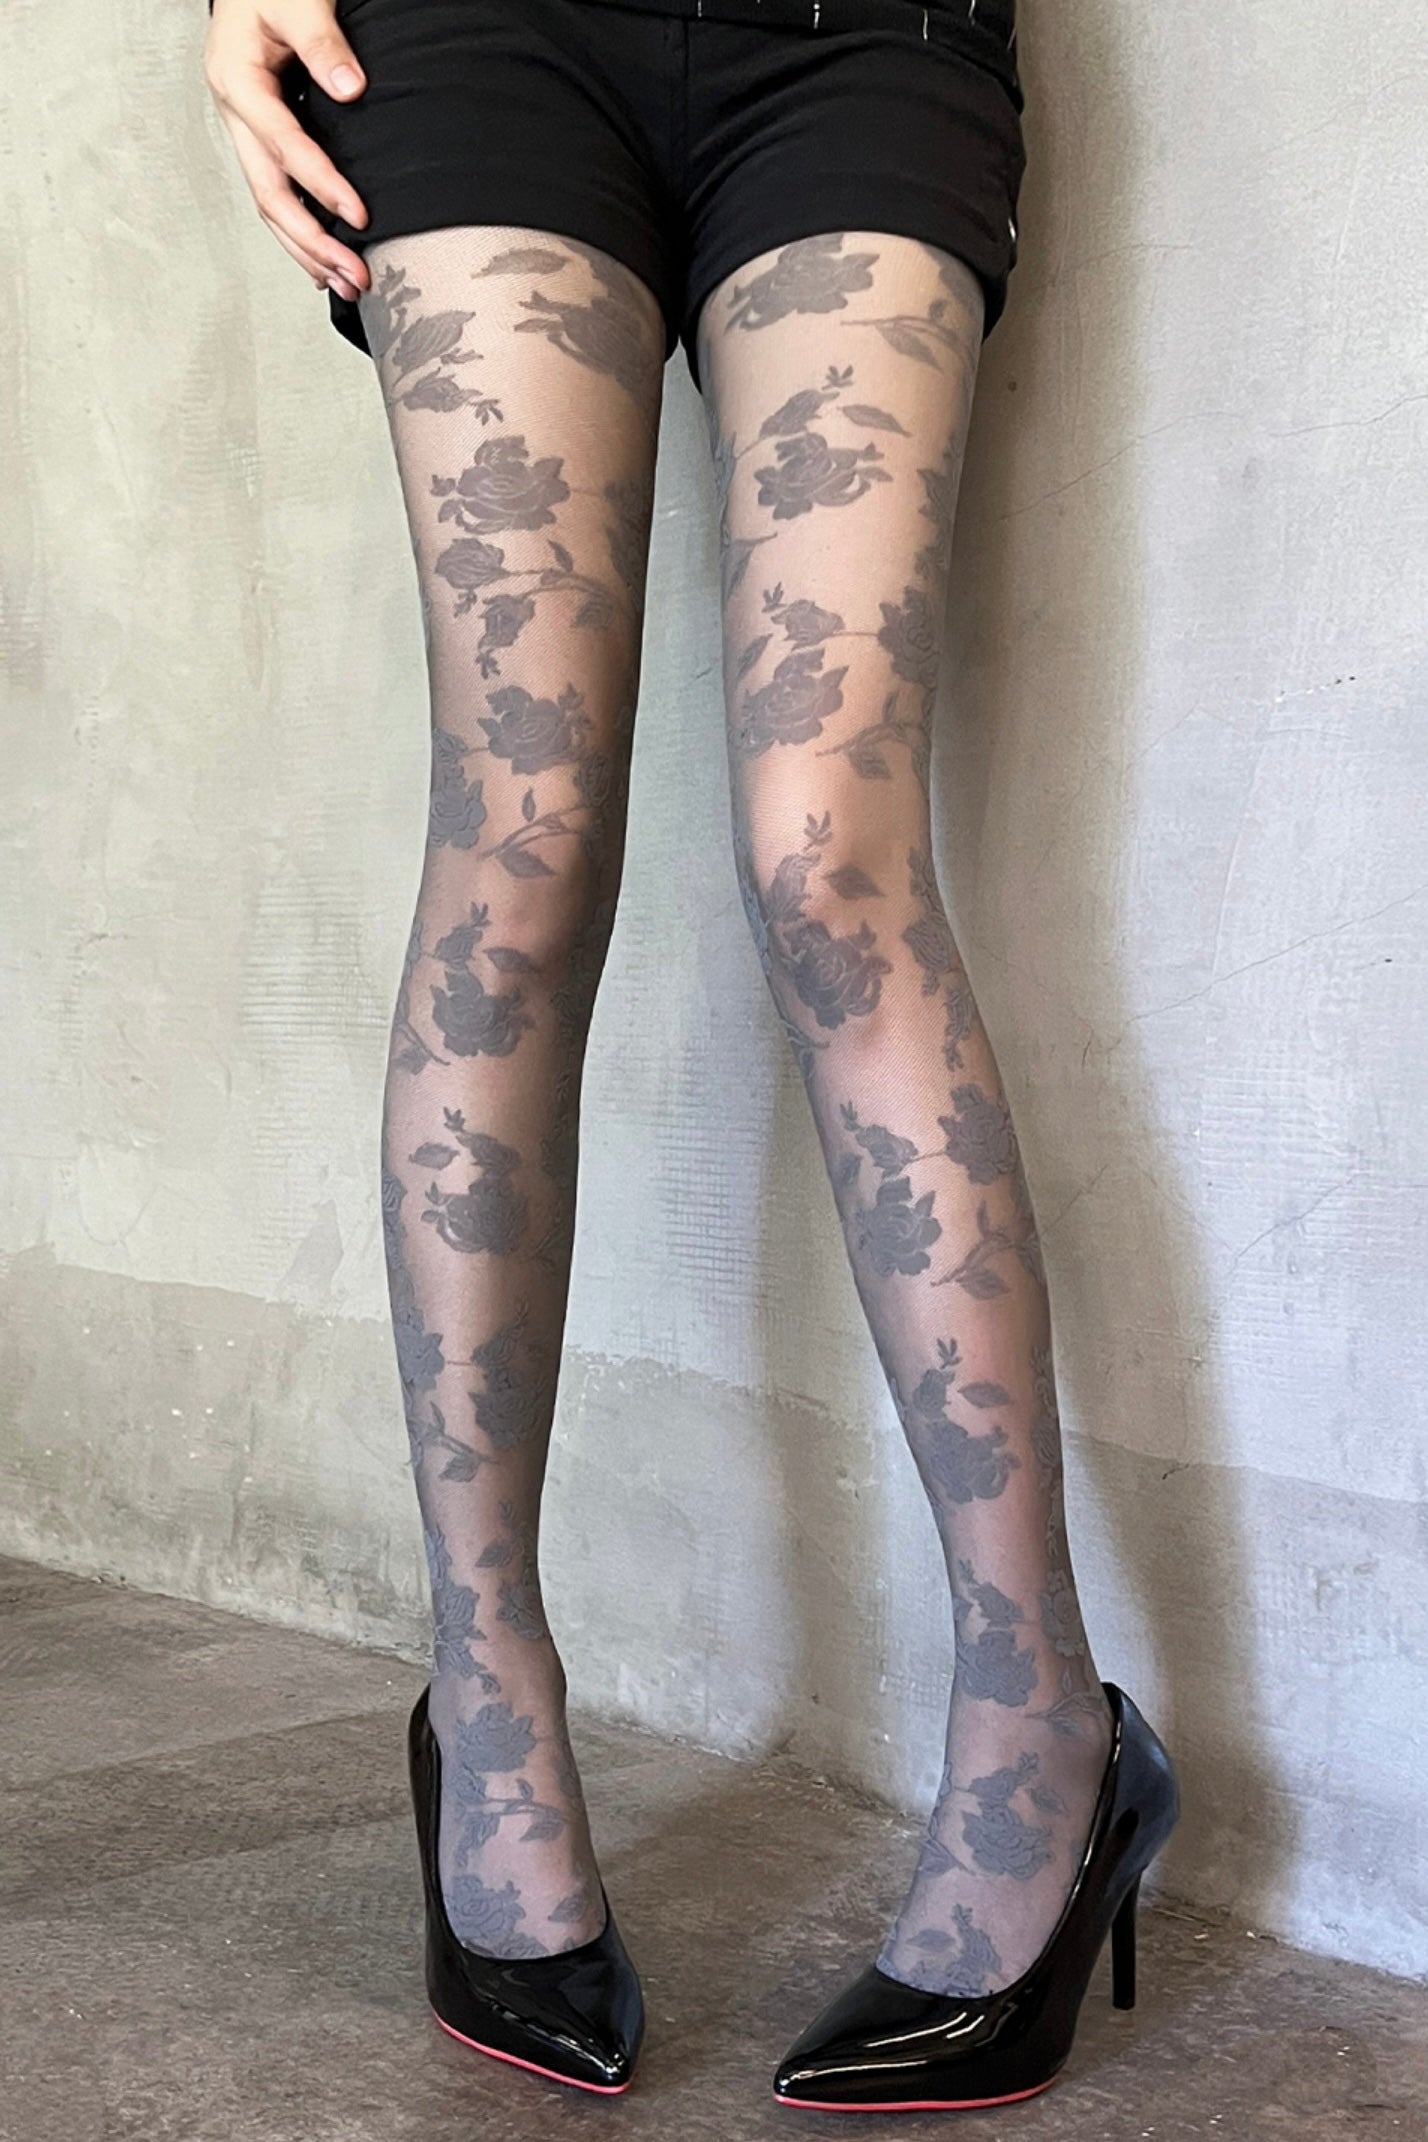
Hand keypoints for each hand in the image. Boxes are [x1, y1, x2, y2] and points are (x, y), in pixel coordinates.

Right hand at [205, 0, 371, 299]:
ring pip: (269, 205)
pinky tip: (321, 265)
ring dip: (307, 251)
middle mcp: (236, 113)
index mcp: (237, 79)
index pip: (283, 144)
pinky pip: (276, 194)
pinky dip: (299, 233)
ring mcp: (244, 131)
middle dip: (312, 242)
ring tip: (346, 285)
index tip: (359, 216)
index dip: (321, 184)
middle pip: (268, 193)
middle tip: (354, 275)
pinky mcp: (259, 139)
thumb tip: (350, 88)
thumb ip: (322, 42)